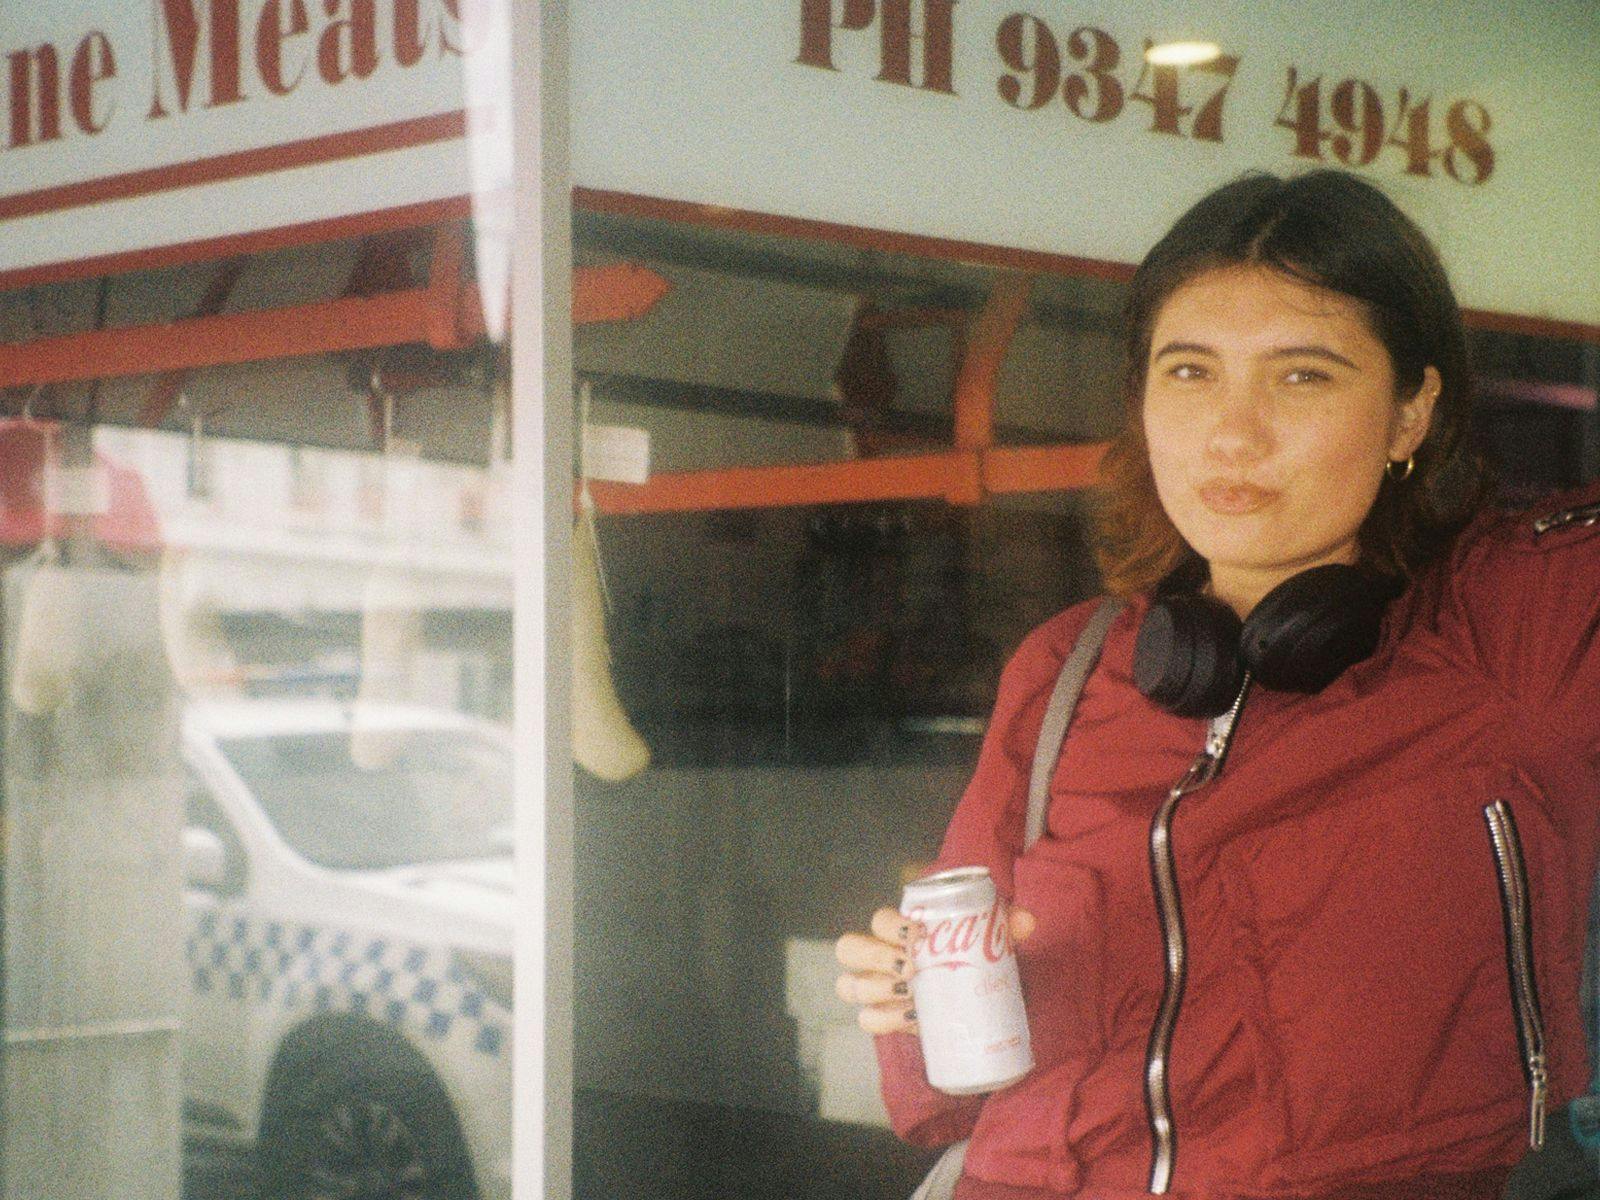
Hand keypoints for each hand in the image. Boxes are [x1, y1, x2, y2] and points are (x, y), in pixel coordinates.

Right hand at [834, 905, 1035, 1034]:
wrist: (973, 1002)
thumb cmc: (974, 961)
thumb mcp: (990, 943)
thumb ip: (1005, 928)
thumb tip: (1027, 921)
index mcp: (899, 930)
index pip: (878, 920)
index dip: (890, 925)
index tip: (917, 934)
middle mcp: (878, 956)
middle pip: (849, 948)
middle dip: (875, 956)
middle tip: (911, 967)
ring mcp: (875, 988)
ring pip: (850, 985)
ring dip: (877, 988)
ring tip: (911, 995)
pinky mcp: (882, 1018)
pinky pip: (866, 1019)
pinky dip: (884, 1019)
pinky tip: (910, 1019)